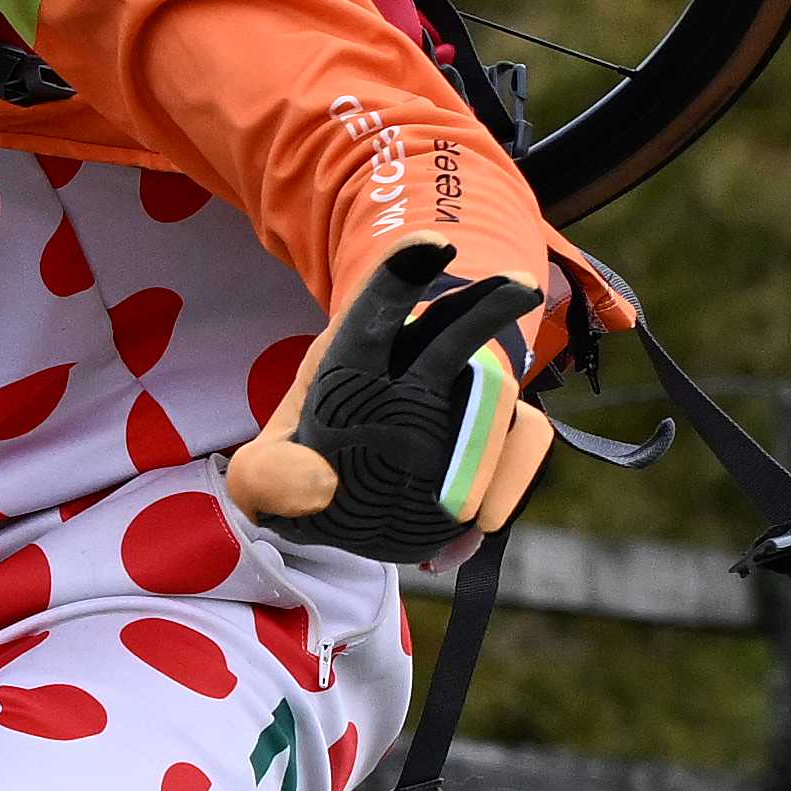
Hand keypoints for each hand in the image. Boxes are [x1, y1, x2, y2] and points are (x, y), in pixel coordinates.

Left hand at [228, 243, 583, 563]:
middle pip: (460, 326)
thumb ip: (268, 479)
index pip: (378, 304)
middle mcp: (420, 365)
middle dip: (489, 303)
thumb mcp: (266, 473)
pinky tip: (459, 544)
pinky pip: (524, 451)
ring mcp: (467, 402)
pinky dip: (506, 491)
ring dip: (491, 444)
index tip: (434, 246)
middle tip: (519, 288)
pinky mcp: (499, 442)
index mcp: (357, 354)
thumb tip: (318, 489)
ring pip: (503, 399)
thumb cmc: (308, 464)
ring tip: (458, 511)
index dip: (405, 270)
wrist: (352, 492)